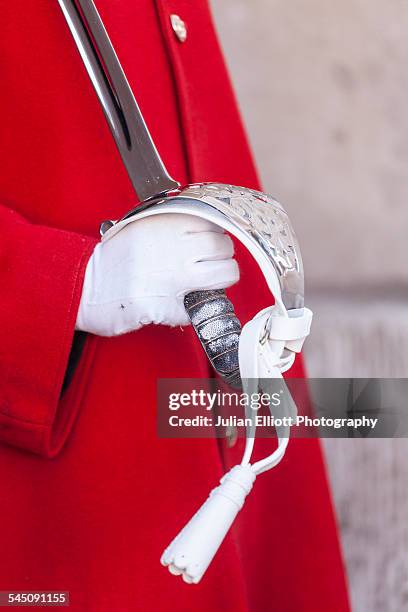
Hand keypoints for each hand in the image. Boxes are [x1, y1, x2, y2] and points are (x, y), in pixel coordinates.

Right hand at [76, 214, 238, 335]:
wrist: (82, 286)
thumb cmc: (112, 259)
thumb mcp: (142, 227)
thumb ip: (174, 227)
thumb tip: (210, 233)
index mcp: (165, 223)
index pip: (214, 223)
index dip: (215, 238)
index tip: (209, 248)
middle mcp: (172, 246)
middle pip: (223, 248)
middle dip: (223, 260)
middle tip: (212, 268)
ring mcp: (170, 276)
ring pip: (223, 275)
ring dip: (220, 283)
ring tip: (205, 287)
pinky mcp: (163, 305)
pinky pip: (198, 307)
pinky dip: (195, 310)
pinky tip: (181, 306)